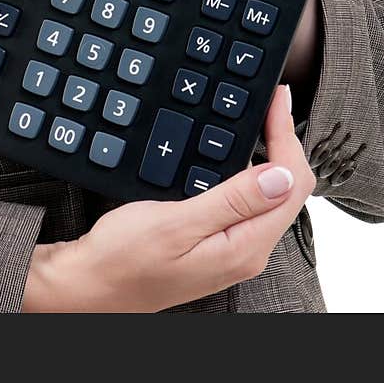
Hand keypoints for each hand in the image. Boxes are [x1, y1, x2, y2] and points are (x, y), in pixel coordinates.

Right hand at [22, 84, 314, 311]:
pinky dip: (248, 169)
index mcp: (244, 247)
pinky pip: (247, 200)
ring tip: (260, 116)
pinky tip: (234, 149)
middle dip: (284, 139)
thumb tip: (282, 175)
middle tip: (270, 99)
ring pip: (270, 192)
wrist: (91, 284)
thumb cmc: (124, 259)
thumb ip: (232, 200)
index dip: (288, 136)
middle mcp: (247, 250)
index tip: (277, 99)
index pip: (292, 185)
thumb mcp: (177, 223)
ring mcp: (233, 247)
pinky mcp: (218, 241)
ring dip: (269, 152)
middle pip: (288, 188)